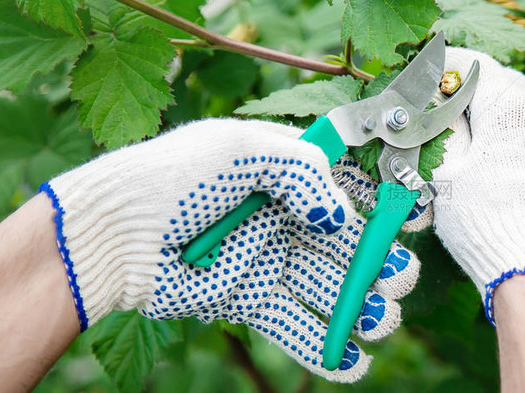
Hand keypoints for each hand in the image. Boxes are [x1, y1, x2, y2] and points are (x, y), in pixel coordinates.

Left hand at [40, 118, 419, 381]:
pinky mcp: (247, 300)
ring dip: (359, 307)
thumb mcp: (240, 149)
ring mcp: (266, 260)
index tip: (412, 218)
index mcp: (283, 172)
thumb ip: (302, 170)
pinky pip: (292, 325)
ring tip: (380, 320)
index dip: (382, 203)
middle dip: (376, 262)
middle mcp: (281, 217)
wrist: (112, 234)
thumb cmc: (172, 178)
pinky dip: (323, 348)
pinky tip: (351, 362)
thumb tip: (340, 214)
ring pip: (326, 287)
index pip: (345, 187)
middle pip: (344, 244)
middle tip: (397, 278)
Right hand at [431, 48, 524, 342]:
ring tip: (490, 169)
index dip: (450, 72)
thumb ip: (443, 135)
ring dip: (514, 139)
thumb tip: (441, 115)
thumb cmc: (488, 220)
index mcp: (512, 109)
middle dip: (483, 104)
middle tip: (457, 124)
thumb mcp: (447, 175)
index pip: (478, 70)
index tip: (435, 82)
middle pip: (513, 96)